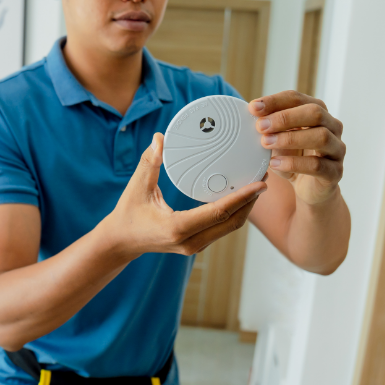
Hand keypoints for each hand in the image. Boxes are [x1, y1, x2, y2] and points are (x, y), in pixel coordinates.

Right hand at [103, 133, 266, 259]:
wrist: (121, 242)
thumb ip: (149, 162)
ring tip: (256, 185)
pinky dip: (234, 213)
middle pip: (232, 222)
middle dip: (251, 201)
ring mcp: (194, 245)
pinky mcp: (195, 244)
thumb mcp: (136, 187)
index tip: (260, 183)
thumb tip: (159, 138)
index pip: (218, 212)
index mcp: (177, 228)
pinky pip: (222, 229)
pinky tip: (240, 197)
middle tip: (263, 178)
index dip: (241, 197)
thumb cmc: (127, 214)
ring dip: (245, 208)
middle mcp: (190, 241)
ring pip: (230, 228)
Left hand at [249, 91, 344, 204]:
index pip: (297, 99)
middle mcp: (332, 127)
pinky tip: (275, 163)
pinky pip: (317, 165)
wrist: (309, 188)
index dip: (275, 101)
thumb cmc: (293, 157)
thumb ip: (269, 126)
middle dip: (285, 118)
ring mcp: (337, 149)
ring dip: (289, 138)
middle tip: (260, 126)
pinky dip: (293, 163)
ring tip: (266, 143)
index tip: (253, 107)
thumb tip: (250, 112)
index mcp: (318, 113)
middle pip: (315, 113)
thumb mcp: (278, 139)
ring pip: (321, 136)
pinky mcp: (335, 171)